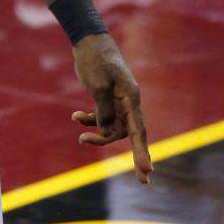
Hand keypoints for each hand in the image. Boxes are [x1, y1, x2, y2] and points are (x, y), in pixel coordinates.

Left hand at [71, 33, 152, 184]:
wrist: (88, 42)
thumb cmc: (95, 60)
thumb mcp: (97, 84)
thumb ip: (103, 110)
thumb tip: (107, 132)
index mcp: (131, 97)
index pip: (139, 130)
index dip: (142, 152)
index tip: (147, 171)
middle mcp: (128, 102)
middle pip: (131, 135)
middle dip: (135, 156)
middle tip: (144, 181)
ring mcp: (118, 102)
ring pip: (112, 128)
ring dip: (96, 133)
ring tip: (80, 132)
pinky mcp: (107, 100)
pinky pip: (102, 118)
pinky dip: (89, 121)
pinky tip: (75, 117)